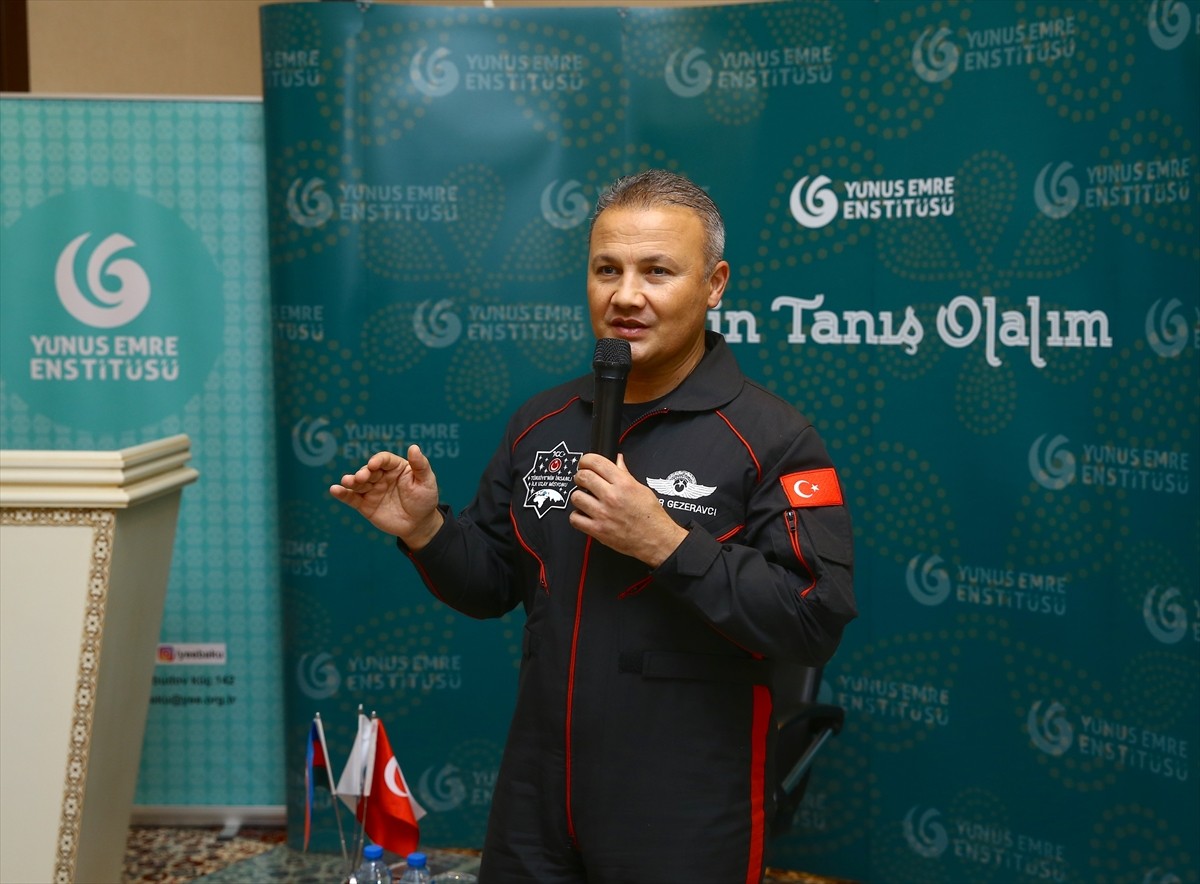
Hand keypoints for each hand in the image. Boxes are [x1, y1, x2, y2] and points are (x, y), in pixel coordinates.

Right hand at [329, 445, 443, 548]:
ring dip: (351, 481)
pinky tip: (334, 490)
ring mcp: (372, 490)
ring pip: (358, 483)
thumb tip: (414, 447)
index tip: (374, 464)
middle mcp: (381, 476)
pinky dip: (342, 493)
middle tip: (362, 477)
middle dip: (363, 472)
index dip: (378, 460)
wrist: (419, 524)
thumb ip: (420, 465)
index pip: (384, 460)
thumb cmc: (425, 499)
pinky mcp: (365, 504)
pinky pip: (352, 498)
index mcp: (396, 467)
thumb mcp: (427, 481)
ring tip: (347, 481)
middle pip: (368, 470)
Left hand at [569, 453, 687, 566]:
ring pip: (576, 497)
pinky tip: (584, 514)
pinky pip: (575, 519)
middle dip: (580, 476)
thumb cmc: (651, 516)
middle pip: (583, 477)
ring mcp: (603, 514)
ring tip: (585, 499)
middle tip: (582, 480)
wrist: (656, 539)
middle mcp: (612, 497)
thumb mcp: (642, 489)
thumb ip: (625, 474)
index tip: (584, 463)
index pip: (596, 462)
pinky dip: (577, 516)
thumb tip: (617, 461)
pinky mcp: (597, 530)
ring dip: (578, 496)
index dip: (586, 460)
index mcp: (623, 483)